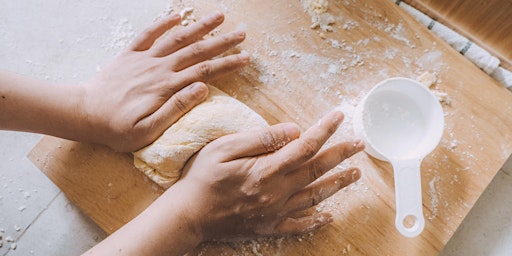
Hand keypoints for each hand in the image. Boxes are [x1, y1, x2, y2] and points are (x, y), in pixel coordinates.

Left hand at [81, 12, 248, 151]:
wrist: (84, 114)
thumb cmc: (117, 128)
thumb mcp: (149, 130)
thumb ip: (176, 109)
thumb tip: (202, 88)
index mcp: (166, 87)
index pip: (204, 71)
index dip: (227, 64)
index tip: (246, 58)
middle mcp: (159, 68)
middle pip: (196, 50)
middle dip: (221, 42)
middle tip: (242, 33)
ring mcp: (144, 59)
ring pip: (177, 38)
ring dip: (199, 26)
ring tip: (218, 16)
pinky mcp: (129, 55)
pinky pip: (148, 34)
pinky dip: (162, 23)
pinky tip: (177, 15)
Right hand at [177, 111, 363, 240]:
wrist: (188, 216)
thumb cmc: (201, 178)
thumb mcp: (223, 148)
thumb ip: (260, 139)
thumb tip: (292, 130)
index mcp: (266, 170)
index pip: (305, 146)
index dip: (325, 129)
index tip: (339, 116)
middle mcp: (276, 192)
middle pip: (317, 170)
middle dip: (341, 154)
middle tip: (360, 144)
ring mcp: (275, 212)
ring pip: (315, 196)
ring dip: (338, 184)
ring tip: (355, 174)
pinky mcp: (269, 227)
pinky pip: (299, 225)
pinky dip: (316, 221)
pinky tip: (329, 216)